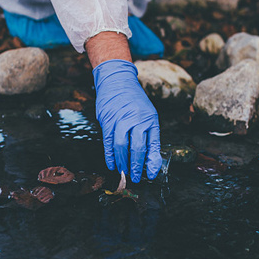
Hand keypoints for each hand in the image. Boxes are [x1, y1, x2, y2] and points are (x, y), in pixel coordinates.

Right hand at [93, 59, 161, 181]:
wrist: (117, 80)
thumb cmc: (135, 102)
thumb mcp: (148, 116)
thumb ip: (150, 137)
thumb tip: (152, 162)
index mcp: (149, 118)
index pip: (152, 144)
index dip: (152, 162)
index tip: (151, 175)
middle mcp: (136, 118)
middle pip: (136, 147)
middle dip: (135, 166)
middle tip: (135, 178)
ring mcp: (120, 118)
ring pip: (120, 146)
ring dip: (122, 162)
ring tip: (124, 173)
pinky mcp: (106, 119)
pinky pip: (108, 141)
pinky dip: (110, 155)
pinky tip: (112, 164)